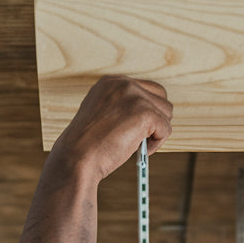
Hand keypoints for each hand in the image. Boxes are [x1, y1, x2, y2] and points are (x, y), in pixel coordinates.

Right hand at [49, 75, 172, 184]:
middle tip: (140, 137)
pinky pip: (166, 129)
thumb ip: (119, 108)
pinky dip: (157, 144)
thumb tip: (142, 115)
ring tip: (136, 145)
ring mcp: (135, 97)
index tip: (134, 127)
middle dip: (155, 119)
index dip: (145, 111)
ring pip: (166, 113)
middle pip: (161, 98)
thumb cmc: (85, 147)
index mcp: (110, 82)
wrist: (77, 159)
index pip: (145, 89)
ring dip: (156, 132)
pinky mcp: (144, 113)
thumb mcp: (100, 116)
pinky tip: (139, 150)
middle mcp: (123, 84)